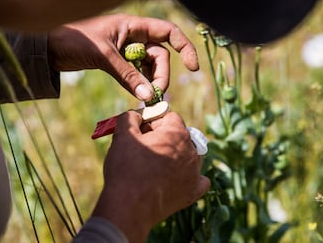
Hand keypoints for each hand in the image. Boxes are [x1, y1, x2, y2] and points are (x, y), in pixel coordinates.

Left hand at [48, 13, 198, 100]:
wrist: (51, 48)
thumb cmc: (75, 41)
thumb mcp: (104, 57)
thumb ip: (128, 76)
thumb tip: (149, 97)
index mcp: (134, 25)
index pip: (168, 32)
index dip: (185, 47)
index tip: (193, 67)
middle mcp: (134, 36)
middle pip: (161, 55)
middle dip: (161, 75)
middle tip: (155, 95)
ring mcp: (128, 49)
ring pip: (150, 66)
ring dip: (151, 82)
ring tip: (147, 97)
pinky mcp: (120, 61)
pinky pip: (137, 73)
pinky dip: (140, 83)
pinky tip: (139, 94)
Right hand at [91, 110, 209, 242]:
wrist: (129, 207)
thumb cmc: (126, 168)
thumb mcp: (123, 135)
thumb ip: (130, 117)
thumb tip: (136, 115)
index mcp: (178, 133)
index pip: (170, 117)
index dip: (154, 122)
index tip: (142, 132)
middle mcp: (192, 151)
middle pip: (180, 136)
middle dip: (164, 138)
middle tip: (145, 148)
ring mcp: (195, 173)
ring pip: (189, 155)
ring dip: (176, 155)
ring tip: (155, 165)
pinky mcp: (193, 192)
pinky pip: (198, 179)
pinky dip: (188, 176)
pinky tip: (175, 178)